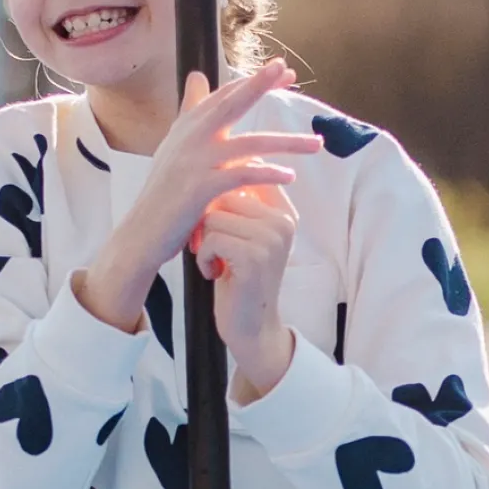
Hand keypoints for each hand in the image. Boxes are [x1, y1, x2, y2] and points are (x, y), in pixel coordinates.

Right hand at [77, 58, 320, 332]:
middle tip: (287, 71)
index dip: (253, 80)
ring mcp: (195, 161)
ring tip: (316, 144)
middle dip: (261, 84)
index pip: (224, 94)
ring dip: (287, 143)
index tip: (282, 71)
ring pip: (250, 144)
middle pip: (232, 103)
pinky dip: (268, 175)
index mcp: (188, 127)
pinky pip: (242, 176)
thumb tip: (198, 75)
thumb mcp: (175, 147)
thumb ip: (189, 112)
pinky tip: (289, 176)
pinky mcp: (201, 187)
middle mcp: (191, 137)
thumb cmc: (164, 194)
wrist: (144, 233)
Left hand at [195, 184, 299, 401]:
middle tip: (214, 249)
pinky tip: (215, 273)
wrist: (249, 326)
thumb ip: (239, 202)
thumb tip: (219, 163)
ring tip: (218, 262)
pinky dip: (204, 257)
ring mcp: (272, 239)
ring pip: (214, 216)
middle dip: (208, 222)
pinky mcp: (255, 257)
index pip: (246, 175)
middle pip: (223, 194)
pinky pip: (212, 238)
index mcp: (283, 212)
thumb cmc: (238, 278)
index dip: (220, 196)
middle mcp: (283, 221)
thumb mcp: (243, 235)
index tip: (221, 226)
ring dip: (204, 242)